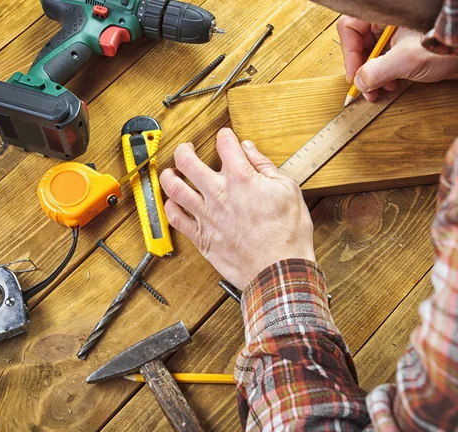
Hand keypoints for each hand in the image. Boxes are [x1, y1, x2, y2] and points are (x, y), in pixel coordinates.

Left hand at [159, 128, 314, 289]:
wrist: (278, 269)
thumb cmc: (287, 235)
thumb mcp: (288, 190)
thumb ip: (265, 167)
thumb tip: (251, 150)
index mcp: (241, 178)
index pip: (225, 144)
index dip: (225, 136)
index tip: (226, 137)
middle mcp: (218, 193)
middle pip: (187, 161)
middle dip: (185, 149)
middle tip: (187, 149)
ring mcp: (206, 215)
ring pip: (174, 188)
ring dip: (169, 175)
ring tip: (172, 172)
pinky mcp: (201, 237)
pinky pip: (175, 219)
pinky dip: (170, 207)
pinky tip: (173, 203)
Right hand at [337, 16, 457, 101]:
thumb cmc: (449, 45)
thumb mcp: (406, 60)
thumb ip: (377, 71)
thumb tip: (359, 82)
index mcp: (387, 14)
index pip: (351, 28)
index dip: (350, 53)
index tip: (354, 76)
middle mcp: (390, 22)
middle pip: (361, 42)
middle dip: (362, 68)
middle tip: (366, 90)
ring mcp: (399, 34)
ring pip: (373, 54)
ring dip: (373, 76)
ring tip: (380, 91)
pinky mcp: (408, 48)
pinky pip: (386, 61)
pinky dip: (385, 76)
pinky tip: (392, 87)